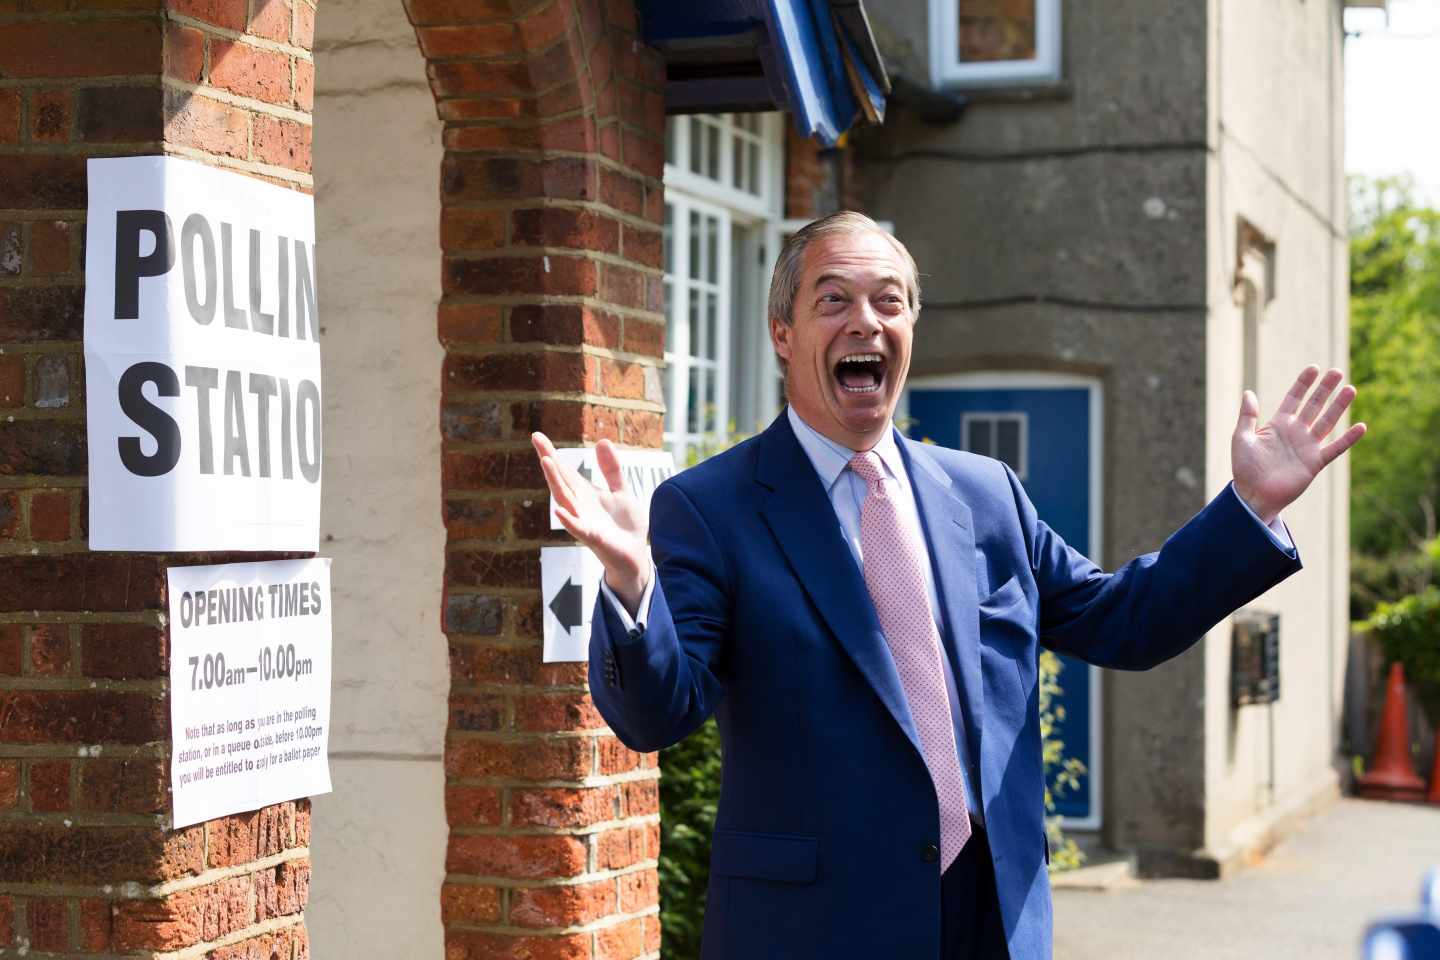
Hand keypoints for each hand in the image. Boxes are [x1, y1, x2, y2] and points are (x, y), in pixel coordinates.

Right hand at [531, 432, 650, 611]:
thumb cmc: (625, 527)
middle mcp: (580, 506)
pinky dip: (569, 519)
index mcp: (585, 494)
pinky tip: (559, 509)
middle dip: (549, 460)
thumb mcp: (621, 492)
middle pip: (561, 480)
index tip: (537, 435)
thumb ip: (611, 470)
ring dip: (555, 482)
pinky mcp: (594, 538)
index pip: (566, 471)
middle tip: (536, 439)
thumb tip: (601, 441)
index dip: (551, 453)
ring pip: (566, 500)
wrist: (635, 557)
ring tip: (546, 461)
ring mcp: (584, 522)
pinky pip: (579, 528)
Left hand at [1232, 366, 1366, 523]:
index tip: (1314, 368)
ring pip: (1326, 422)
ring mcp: (1307, 446)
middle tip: (1337, 372)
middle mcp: (1295, 432)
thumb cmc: (1244, 468)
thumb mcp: (1241, 438)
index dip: (1303, 384)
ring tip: (1350, 389)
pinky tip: (1361, 426)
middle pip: (1314, 405)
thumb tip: (1248, 392)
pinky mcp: (1315, 462)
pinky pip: (1335, 448)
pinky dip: (1348, 439)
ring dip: (1338, 406)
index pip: (1294, 398)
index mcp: (1278, 424)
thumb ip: (1247, 416)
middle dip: (1324, 389)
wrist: (1253, 495)